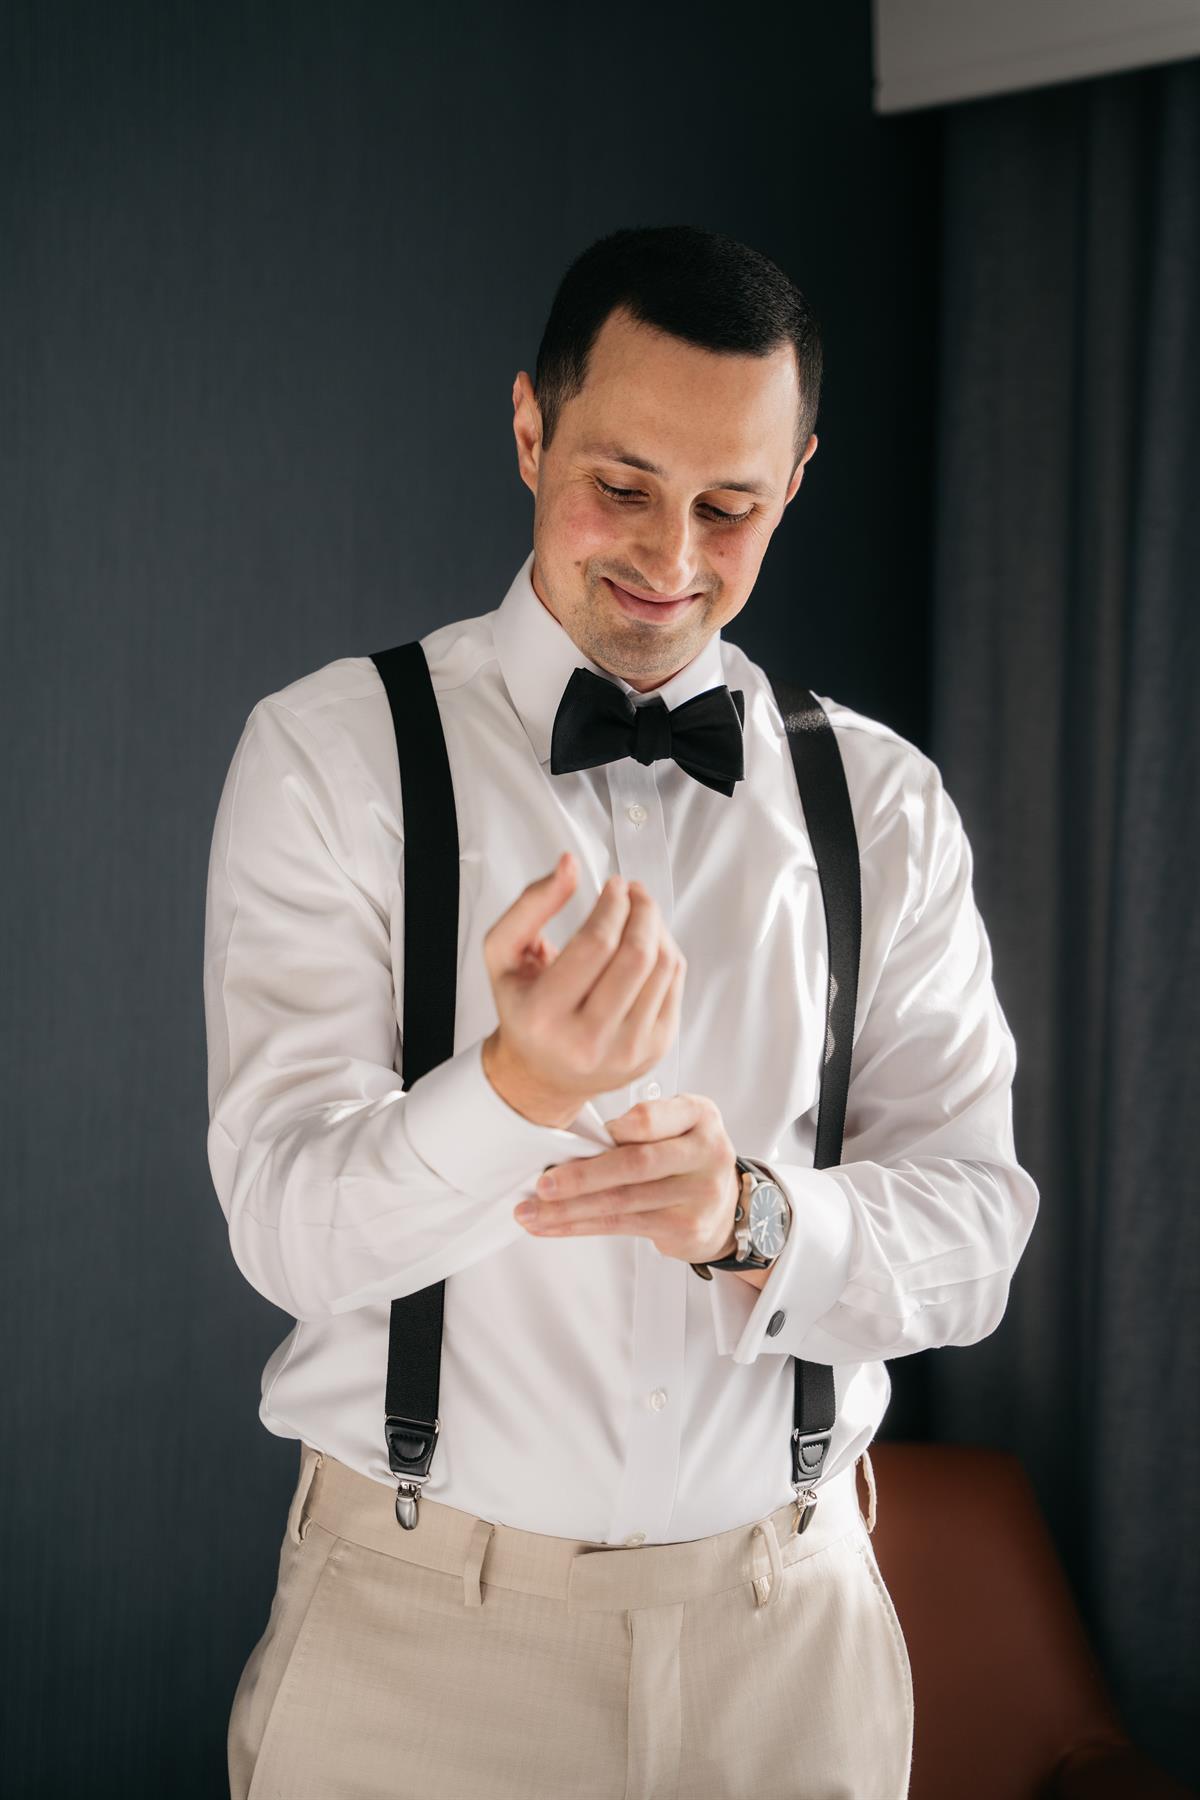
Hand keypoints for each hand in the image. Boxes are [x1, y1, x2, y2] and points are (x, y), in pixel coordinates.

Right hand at [482, 853, 686, 1126]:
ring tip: (641, 914)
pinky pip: (675, 985)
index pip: (596, 944)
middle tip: (634, 892)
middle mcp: (587, 1040)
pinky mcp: (655, 1051)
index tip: (614, 886)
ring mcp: (627, 1050)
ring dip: (657, 928)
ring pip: (663, 967)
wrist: (543, 1073)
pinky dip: (667, 953)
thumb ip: (530, 904)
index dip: (612, 905)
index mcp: (544, 1016)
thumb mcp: (503, 955)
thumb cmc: (524, 1009)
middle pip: (636, 955)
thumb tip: (570, 866)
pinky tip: (648, 944)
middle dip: (642, 910)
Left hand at [512, 1092, 741, 1266]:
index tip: (574, 1139)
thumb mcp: (675, 1123)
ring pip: (623, 1201)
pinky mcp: (686, 1227)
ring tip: (531, 1212)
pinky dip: (580, 1226)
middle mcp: (706, 1152)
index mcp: (699, 1114)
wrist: (726, 1204)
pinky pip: (622, 1225)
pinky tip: (551, 1226)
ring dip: (569, 1210)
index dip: (612, 1131)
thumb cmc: (685, 1155)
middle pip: (635, 1164)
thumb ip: (640, 1123)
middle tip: (543, 1184)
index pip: (650, 1118)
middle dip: (582, 1177)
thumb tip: (574, 1137)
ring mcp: (699, 1194)